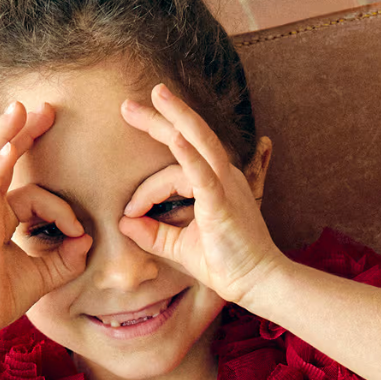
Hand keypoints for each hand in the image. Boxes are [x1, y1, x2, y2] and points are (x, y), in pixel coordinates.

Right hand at [0, 101, 91, 334]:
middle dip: (23, 132)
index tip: (77, 231)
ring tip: (19, 110)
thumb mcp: (44, 274)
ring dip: (5, 134)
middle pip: (2, 158)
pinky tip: (6, 151)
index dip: (60, 209)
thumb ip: (67, 256)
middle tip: (44, 109)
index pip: (32, 193)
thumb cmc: (0, 295)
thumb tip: (87, 239)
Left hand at [118, 85, 281, 306]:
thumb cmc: (226, 264)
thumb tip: (123, 223)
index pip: (172, 171)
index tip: (129, 212)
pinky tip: (175, 139)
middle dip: (159, 118)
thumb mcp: (180, 246)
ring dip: (176, 118)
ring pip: (200, 142)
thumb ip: (153, 234)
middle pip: (190, 136)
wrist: (257, 283)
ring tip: (155, 96)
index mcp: (215, 182)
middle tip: (127, 106)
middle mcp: (223, 176)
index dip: (145, 190)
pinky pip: (204, 174)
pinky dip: (189, 155)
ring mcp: (225, 186)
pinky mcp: (223, 203)